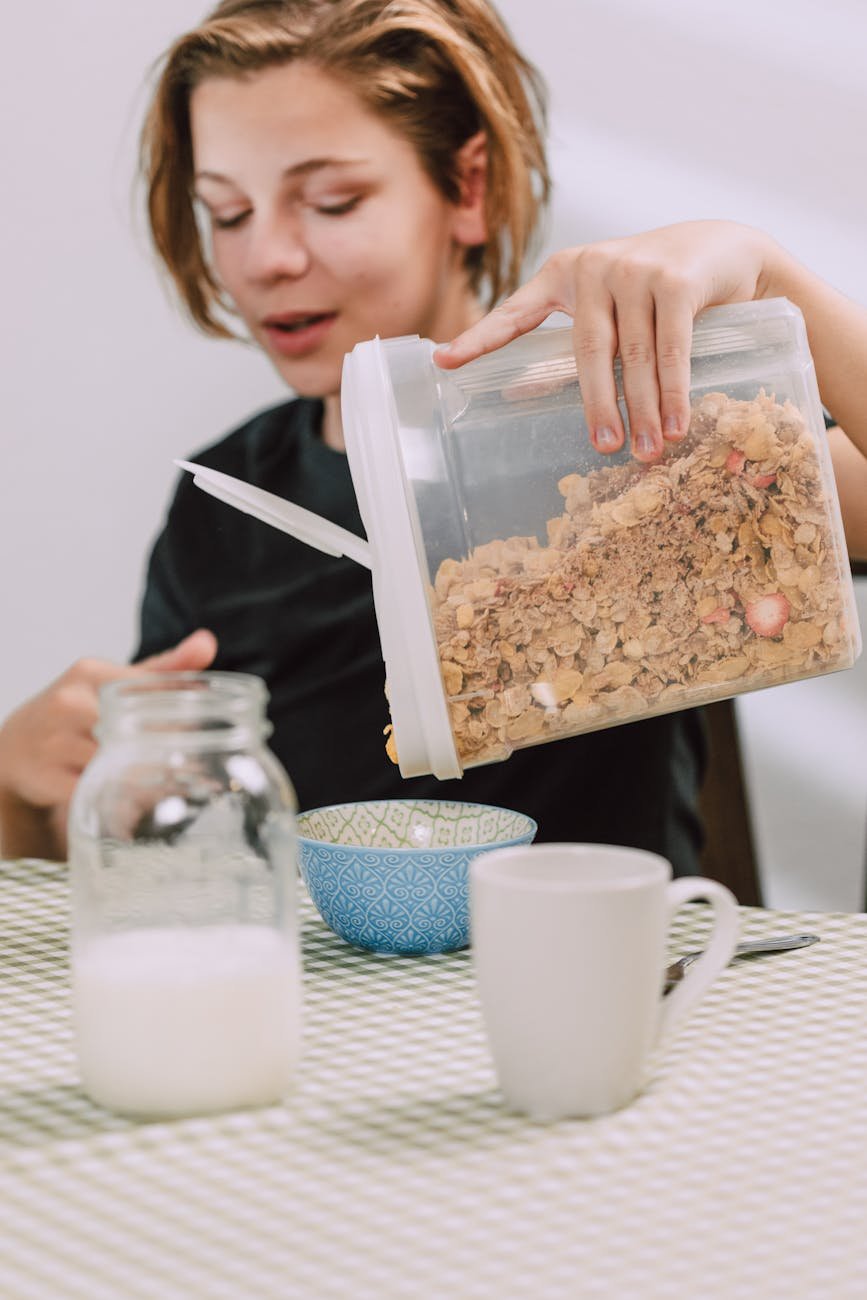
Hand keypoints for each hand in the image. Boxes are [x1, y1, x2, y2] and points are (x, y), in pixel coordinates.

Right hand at [0, 629, 216, 856]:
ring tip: (173, 785)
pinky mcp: (47, 779)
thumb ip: (164, 668)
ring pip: (118, 762)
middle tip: (195, 766)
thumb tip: (207, 642)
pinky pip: (97, 790)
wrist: (15, 748)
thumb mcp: (114, 684)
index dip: (179, 714)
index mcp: (90, 672)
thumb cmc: (77, 712)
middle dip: (166, 748)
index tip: (200, 733)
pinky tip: (138, 801)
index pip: (149, 689)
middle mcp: (68, 702)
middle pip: (136, 728)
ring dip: (148, 777)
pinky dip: (121, 798)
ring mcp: (54, 741)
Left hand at [435, 220, 777, 462]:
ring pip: (634, 355)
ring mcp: (636, 269)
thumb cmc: (658, 291)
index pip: (514, 311)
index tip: (442, 362)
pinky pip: (672, 348)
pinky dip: (674, 392)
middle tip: (604, 448)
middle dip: (597, 404)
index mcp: (563, 274)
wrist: (728, 251)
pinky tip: (675, 425)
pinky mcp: (676, 279)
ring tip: (646, 451)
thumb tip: (524, 395)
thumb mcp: (612, 311)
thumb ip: (576, 345)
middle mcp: (594, 267)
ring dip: (643, 409)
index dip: (479, 338)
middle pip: (587, 350)